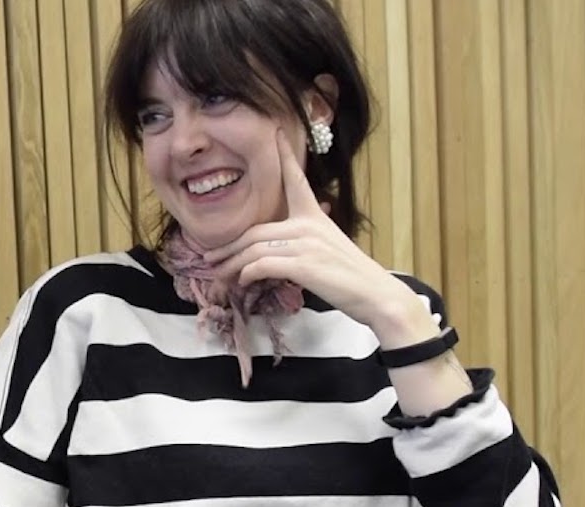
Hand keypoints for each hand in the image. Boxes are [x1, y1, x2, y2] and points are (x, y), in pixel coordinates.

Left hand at [204, 131, 432, 345]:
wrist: (374, 294)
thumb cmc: (350, 276)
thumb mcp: (327, 248)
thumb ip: (302, 242)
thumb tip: (273, 252)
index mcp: (314, 216)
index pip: (296, 181)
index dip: (285, 157)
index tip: (275, 133)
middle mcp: (307, 225)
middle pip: (254, 231)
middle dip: (228, 246)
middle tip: (210, 258)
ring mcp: (305, 244)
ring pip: (253, 249)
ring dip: (232, 264)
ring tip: (219, 275)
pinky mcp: (302, 265)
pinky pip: (262, 265)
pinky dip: (247, 274)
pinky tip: (243, 282)